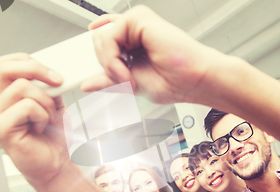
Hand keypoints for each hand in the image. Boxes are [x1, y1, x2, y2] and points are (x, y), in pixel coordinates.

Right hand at [0, 53, 71, 191]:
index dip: (28, 61)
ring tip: (49, 118)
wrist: (55, 164)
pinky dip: (42, 115)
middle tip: (58, 82)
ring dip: (45, 101)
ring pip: (21, 87)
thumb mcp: (53, 103)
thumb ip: (48, 86)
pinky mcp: (0, 129)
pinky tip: (42, 128)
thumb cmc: (52, 136)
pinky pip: (26, 106)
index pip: (5, 64)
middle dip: (37, 70)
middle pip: (6, 68)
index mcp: (3, 95)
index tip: (54, 74)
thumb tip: (51, 72)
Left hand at [81, 5, 225, 104]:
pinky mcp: (138, 19)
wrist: (195, 80)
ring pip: (100, 39)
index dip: (94, 56)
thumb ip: (108, 80)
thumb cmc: (174, 82)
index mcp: (133, 43)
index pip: (103, 42)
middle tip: (124, 79)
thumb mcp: (131, 84)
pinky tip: (127, 69)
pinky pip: (108, 36)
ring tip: (128, 77)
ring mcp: (136, 23)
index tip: (84, 74)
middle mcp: (133, 30)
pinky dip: (112, 58)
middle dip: (105, 66)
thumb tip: (86, 84)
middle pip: (97, 42)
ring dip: (109, 65)